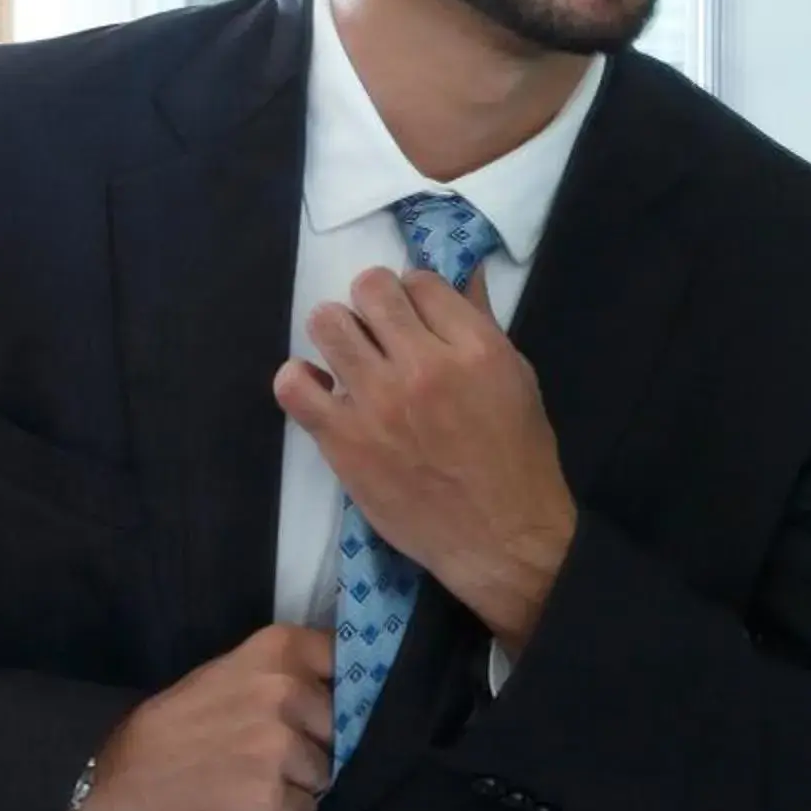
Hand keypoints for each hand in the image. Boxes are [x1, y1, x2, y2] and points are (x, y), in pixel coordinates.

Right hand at [67, 624, 333, 810]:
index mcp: (279, 650)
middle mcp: (287, 692)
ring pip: (324, 772)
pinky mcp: (272, 798)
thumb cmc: (173, 726)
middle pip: (339, 725)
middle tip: (264, 752)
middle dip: (312, 743)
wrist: (112, 780)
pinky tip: (244, 805)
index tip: (324, 703)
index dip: (339, 689)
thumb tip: (340, 692)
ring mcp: (281, 747)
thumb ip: (284, 675)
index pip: (346, 661)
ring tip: (248, 779)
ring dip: (295, 782)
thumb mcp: (229, 674)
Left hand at [275, 269, 577, 654]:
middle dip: (375, 302)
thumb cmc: (517, 457)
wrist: (499, 535)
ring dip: (338, 332)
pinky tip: (322, 390)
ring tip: (352, 358)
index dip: (416, 295)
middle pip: (371, 289)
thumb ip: (482, 324)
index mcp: (476, 348)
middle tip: (383, 333)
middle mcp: (424, 365)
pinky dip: (300, 379)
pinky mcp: (343, 439)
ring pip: (327, 323)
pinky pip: (293, 386)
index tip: (417, 319)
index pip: (421, 281)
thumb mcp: (516, 378)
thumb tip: (463, 275)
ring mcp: (378, 401)